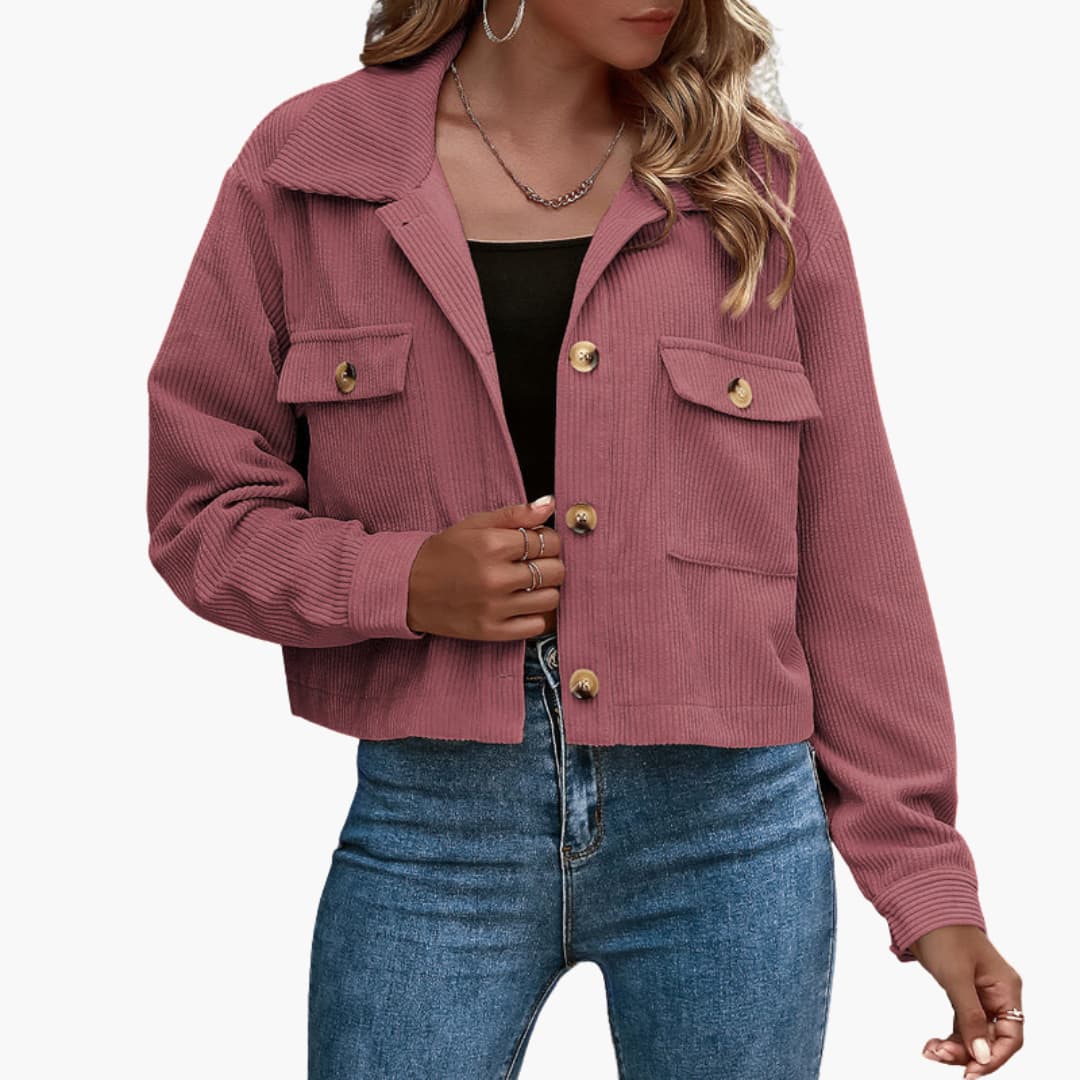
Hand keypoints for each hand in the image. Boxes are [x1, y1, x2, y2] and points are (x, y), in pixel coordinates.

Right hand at [406, 496, 563, 639]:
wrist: (408, 588)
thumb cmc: (443, 553)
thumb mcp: (474, 524)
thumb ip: (514, 514)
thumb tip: (550, 504)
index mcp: (492, 546)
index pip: (549, 542)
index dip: (550, 540)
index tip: (539, 543)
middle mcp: (495, 578)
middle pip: (555, 571)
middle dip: (551, 563)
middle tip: (535, 563)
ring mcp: (494, 608)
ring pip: (551, 599)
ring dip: (546, 589)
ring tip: (530, 584)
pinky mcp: (491, 631)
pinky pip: (536, 626)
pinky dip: (537, 616)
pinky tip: (524, 605)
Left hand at [912, 925, 1023, 1076]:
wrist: (922, 907)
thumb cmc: (944, 934)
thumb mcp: (956, 977)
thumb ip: (970, 1017)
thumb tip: (981, 1055)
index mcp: (1006, 989)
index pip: (1010, 1036)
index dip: (993, 1057)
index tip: (971, 1072)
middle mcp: (998, 995)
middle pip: (992, 1039)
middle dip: (968, 1053)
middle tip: (939, 1056)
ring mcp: (980, 995)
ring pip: (976, 1035)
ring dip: (956, 1048)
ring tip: (930, 1051)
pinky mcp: (963, 994)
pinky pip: (962, 1025)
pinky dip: (950, 1037)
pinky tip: (933, 1044)